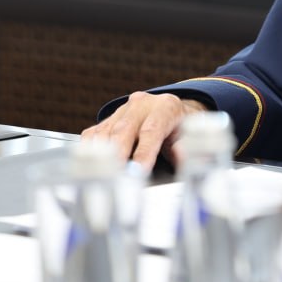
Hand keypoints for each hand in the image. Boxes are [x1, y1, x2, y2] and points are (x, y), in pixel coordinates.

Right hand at [80, 91, 207, 170]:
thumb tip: (182, 155)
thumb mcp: (189, 135)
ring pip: (106, 132)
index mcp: (165, 106)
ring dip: (102, 154)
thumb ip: (186, 145)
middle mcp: (141, 104)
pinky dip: (91, 150)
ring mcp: (122, 110)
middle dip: (117, 154)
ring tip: (102, 176)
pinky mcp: (108, 119)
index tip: (138, 171)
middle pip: (124, 130)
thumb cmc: (180, 127)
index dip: (144, 152)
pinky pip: (94, 134)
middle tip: (114, 176)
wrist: (171, 111)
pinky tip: (93, 165)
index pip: (152, 130)